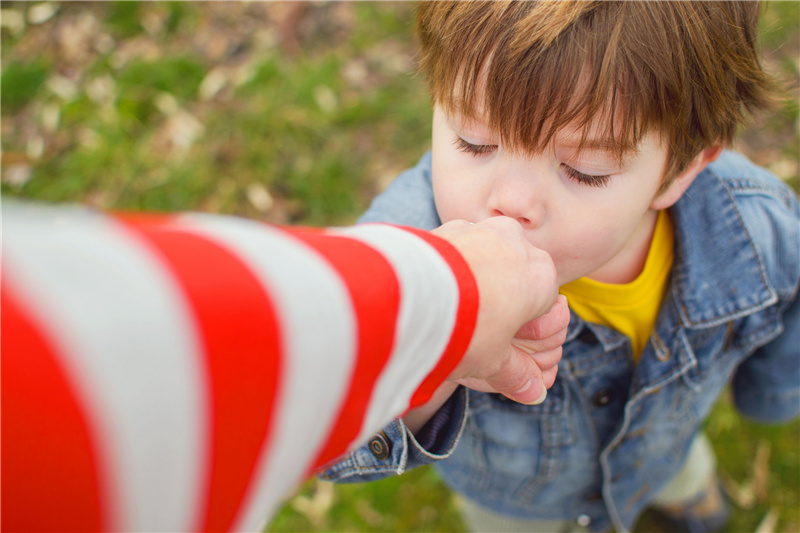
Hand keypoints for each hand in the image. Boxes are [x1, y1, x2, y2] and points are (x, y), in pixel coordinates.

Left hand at [432, 217, 566, 404]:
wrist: (411, 297)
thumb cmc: (465, 330)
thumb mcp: (494, 361)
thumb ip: (518, 374)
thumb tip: (534, 393)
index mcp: (542, 276)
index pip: (545, 303)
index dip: (526, 329)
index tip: (503, 345)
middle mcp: (517, 243)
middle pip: (516, 276)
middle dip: (501, 302)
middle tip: (474, 330)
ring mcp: (482, 230)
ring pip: (486, 258)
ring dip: (475, 281)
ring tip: (452, 311)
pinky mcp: (449, 225)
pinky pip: (457, 248)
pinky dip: (451, 266)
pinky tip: (435, 291)